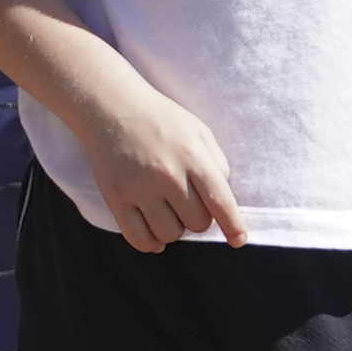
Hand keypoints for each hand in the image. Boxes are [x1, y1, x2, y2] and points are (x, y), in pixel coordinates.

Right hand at [66, 67, 251, 252]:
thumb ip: (217, 165)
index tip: (238, 240)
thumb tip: (223, 203)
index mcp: (193, 156)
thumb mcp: (199, 132)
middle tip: (186, 199)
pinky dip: (151, 243)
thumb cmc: (162, 121)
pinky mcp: (116, 198)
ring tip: (168, 209)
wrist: (113, 107)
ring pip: (171, 234)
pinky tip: (155, 234)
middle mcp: (167, 174)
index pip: (220, 201)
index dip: (233, 225)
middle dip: (198, 216)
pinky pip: (139, 238)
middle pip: (197, 223)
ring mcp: (140, 188)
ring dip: (175, 228)